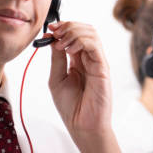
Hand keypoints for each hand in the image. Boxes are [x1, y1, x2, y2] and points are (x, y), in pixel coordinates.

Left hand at [47, 21, 129, 152]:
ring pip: (91, 33)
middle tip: (55, 31)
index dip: (63, 28)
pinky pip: (95, 46)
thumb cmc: (71, 107)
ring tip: (61, 41)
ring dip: (74, 32)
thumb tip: (52, 38)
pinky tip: (69, 49)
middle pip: (85, 30)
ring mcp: (97, 62)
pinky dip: (81, 41)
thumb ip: (57, 58)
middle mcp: (89, 59)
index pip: (74, 34)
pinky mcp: (103, 68)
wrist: (81, 126)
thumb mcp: (56, 78)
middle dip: (68, 26)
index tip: (50, 28)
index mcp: (78, 60)